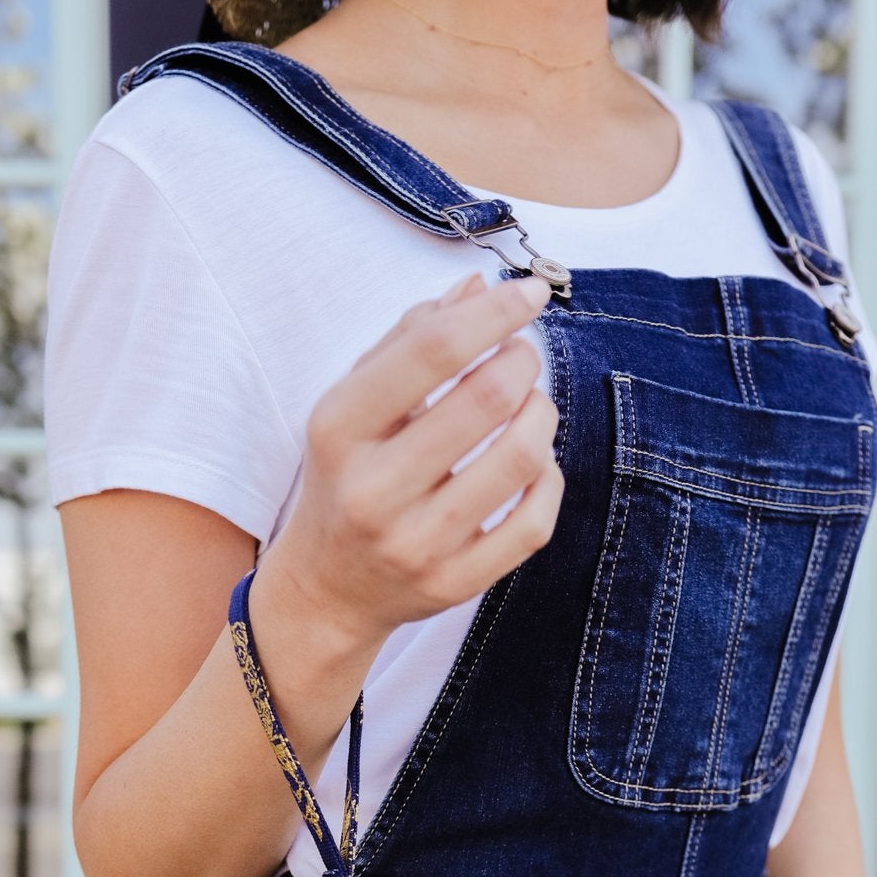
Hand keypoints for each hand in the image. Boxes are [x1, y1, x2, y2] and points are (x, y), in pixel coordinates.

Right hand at [256, 270, 561, 654]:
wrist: (327, 589)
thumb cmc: (347, 476)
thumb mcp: (353, 405)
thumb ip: (409, 339)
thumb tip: (480, 286)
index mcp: (339, 429)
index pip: (432, 350)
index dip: (495, 312)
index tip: (529, 294)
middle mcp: (373, 490)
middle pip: (486, 399)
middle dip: (523, 360)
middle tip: (523, 355)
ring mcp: (415, 544)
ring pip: (522, 459)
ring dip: (543, 414)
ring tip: (531, 406)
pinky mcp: (452, 584)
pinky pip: (534, 523)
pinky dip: (549, 479)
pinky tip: (534, 465)